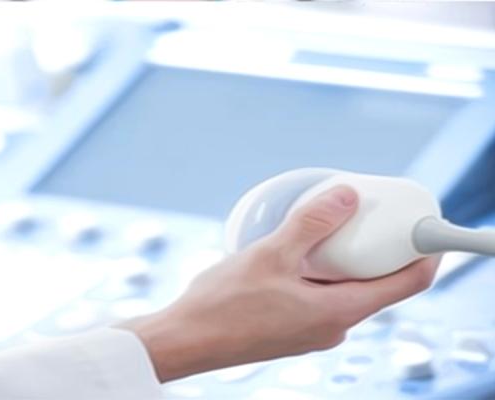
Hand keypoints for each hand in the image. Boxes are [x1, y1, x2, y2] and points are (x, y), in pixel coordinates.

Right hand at [119, 185, 439, 381]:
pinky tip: (294, 254)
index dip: (423, 254)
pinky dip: (321, 272)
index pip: (407, 284)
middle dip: (377, 249)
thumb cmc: (223, 305)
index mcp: (339, 312)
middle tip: (364, 215)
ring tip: (324, 228)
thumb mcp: (270, 255)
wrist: (187, 340)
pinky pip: (322, 296)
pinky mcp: (294, 329)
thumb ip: (311, 224)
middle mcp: (333, 326)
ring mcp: (313, 331)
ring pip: (346, 289)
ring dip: (344, 259)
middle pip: (378, 284)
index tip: (421, 228)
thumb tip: (348, 198)